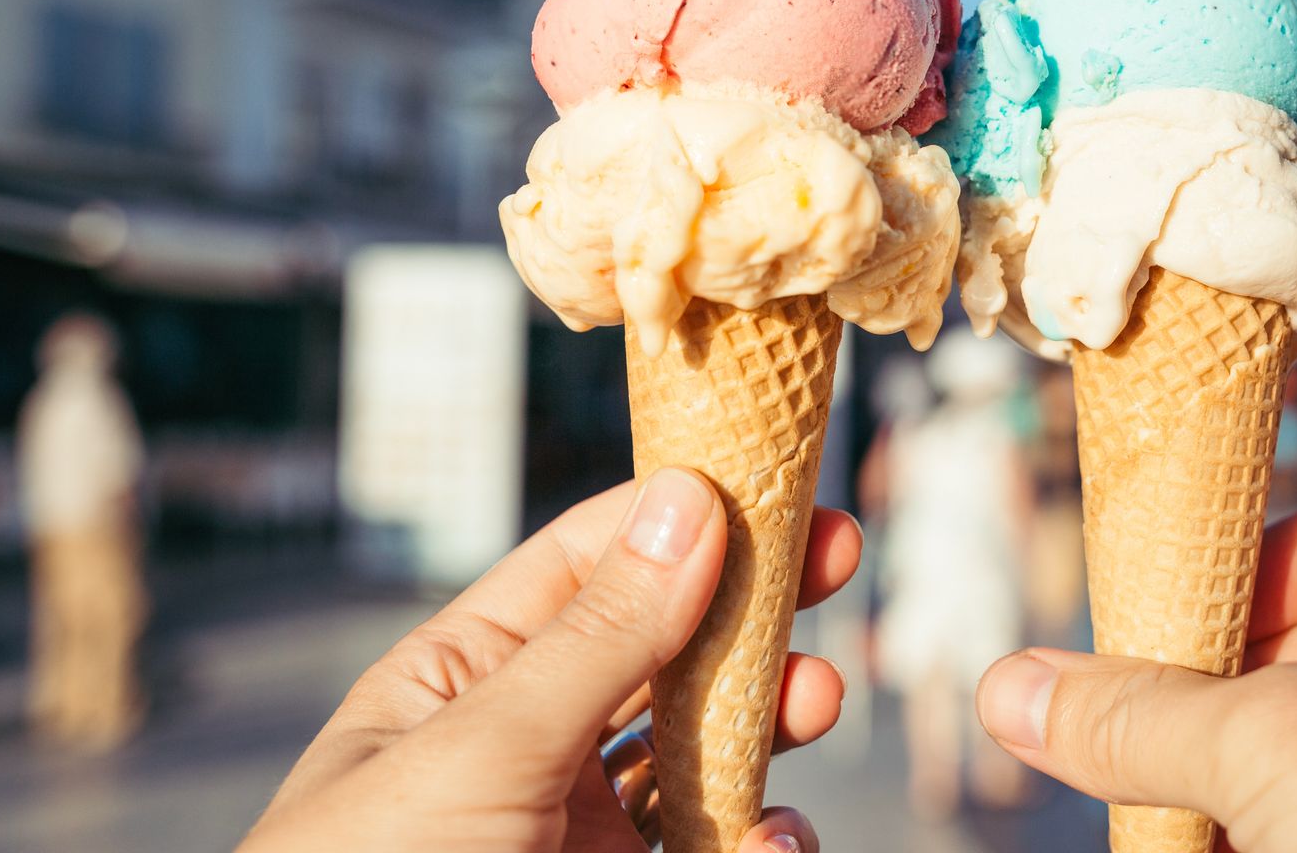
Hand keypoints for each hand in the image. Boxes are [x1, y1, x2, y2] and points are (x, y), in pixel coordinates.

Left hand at [241, 468, 860, 852]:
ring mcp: (573, 831)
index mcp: (460, 681)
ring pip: (700, 749)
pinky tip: (768, 840)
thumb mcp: (480, 751)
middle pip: (662, 646)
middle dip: (750, 608)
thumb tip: (688, 504)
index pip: (583, 564)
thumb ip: (597, 638)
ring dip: (768, 717)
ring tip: (814, 701)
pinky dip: (756, 838)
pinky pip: (707, 848)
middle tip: (836, 561)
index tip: (773, 480)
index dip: (678, 514)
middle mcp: (526, 746)